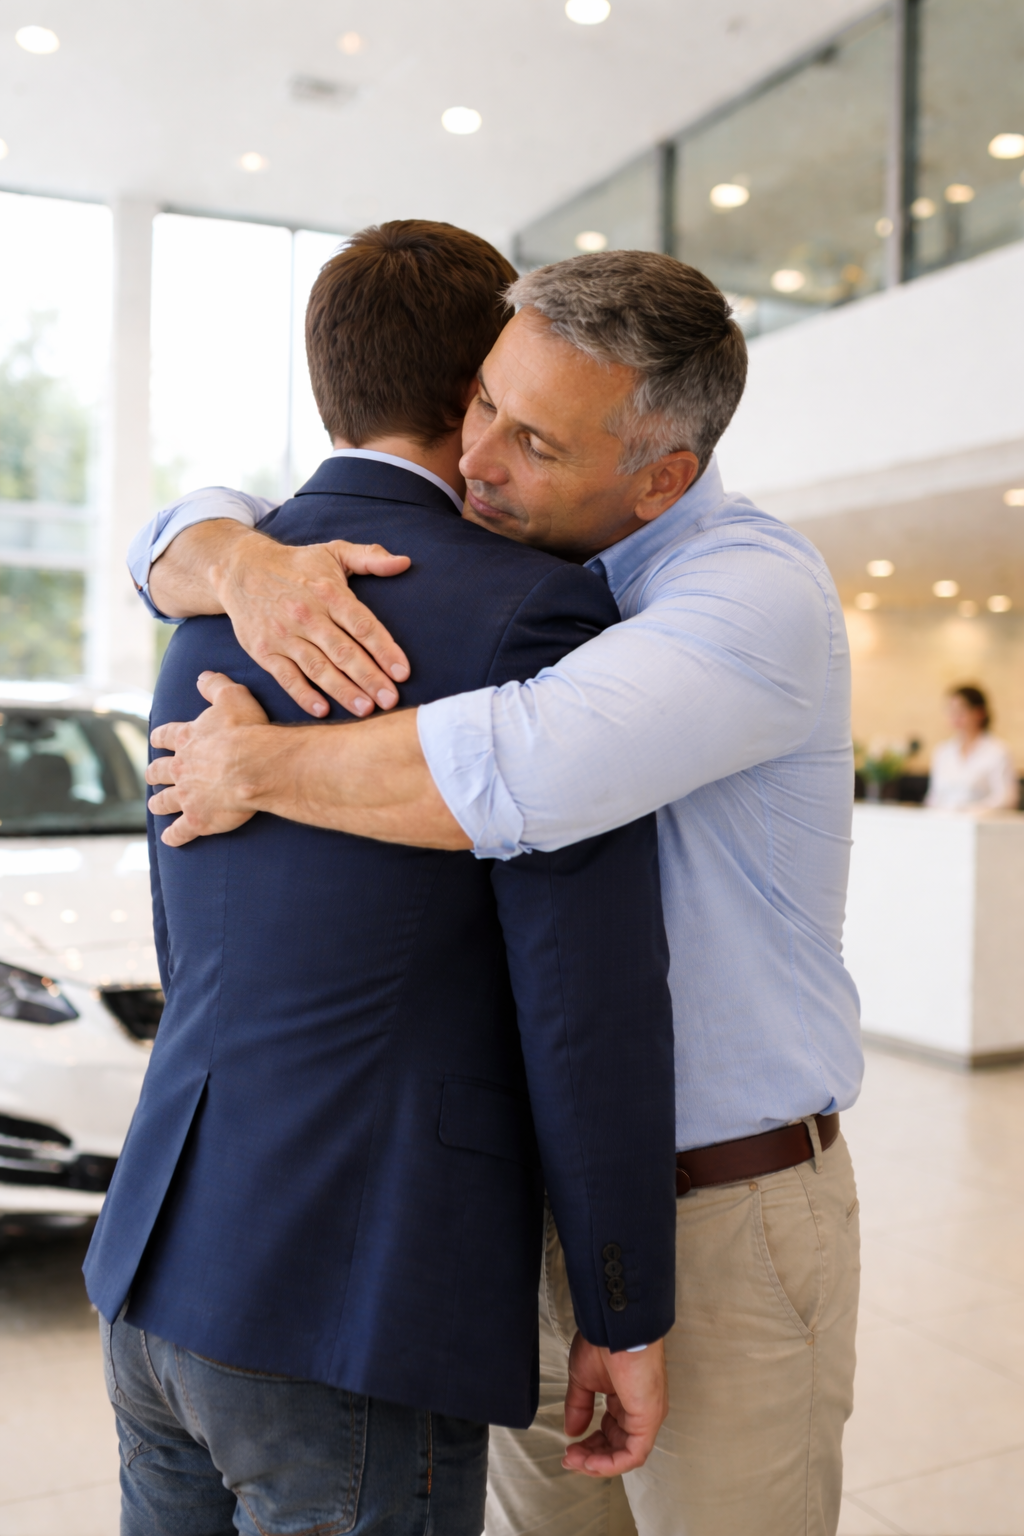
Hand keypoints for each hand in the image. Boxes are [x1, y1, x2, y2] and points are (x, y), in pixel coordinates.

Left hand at [147, 673, 274, 845]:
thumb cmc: (247, 731)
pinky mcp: (197, 819)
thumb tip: (202, 675)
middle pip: (159, 771)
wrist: (254, 767)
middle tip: (152, 775)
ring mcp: (186, 795)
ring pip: (164, 801)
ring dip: (159, 803)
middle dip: (154, 773)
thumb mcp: (232, 697)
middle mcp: (180, 767)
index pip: (165, 736)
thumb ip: (215, 685)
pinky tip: (170, 840)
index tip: (156, 740)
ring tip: (156, 806)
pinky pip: (181, 831)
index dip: (160, 738)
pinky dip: (175, 836)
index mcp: (186, 739)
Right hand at [211, 534, 411, 719]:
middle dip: (369, 678)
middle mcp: (307, 615)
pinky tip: (322, 710)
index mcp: (329, 593)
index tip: (403, 672)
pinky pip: (286, 677)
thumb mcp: (334, 551)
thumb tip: (405, 563)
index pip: (362, 625)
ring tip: (365, 709)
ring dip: (343, 691)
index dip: (384, 650)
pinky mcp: (264, 651)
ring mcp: (284, 635)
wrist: (240, 568)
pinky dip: (303, 695)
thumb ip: (370, 557)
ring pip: (318, 668)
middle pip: (343, 652)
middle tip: (390, 700)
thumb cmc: (296, 565)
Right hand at [562, 1332, 667, 1477]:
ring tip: (576, 1461)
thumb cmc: (603, 1343)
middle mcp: (639, 1410)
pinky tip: (591, 1463)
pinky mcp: (649, 1420)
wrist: (614, 1329)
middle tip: (569, 1460)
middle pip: (616, 1446)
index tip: (569, 1450)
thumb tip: (572, 1431)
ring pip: (625, 1454)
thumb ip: (578, 1406)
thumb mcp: (583, 1379)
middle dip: (591, 1456)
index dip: (589, 1445)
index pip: (609, 1432)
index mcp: (626, 1398)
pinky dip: (612, 1464)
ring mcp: (646, 1416)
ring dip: (598, 1463)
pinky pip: (633, 1454)